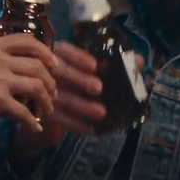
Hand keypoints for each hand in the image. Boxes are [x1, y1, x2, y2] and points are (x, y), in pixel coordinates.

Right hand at [0, 34, 57, 130]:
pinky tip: (35, 127)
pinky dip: (33, 122)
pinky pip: (24, 112)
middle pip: (37, 66)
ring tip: (45, 110)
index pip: (27, 40)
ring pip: (36, 86)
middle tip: (51, 93)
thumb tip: (15, 61)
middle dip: (50, 82)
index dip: (46, 53)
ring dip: (46, 101)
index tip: (53, 65)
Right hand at [11, 42, 144, 160]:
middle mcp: (47, 71)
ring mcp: (41, 92)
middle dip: (79, 79)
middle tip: (98, 88)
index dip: (78, 56)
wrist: (51, 114)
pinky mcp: (40, 113)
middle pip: (60, 71)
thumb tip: (139, 61)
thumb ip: (117, 65)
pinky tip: (92, 129)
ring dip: (81, 105)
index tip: (95, 65)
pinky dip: (75, 124)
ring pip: (59, 97)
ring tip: (101, 113)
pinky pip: (58, 119)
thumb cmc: (79, 85)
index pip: (65, 50)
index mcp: (60, 56)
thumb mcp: (97, 73)